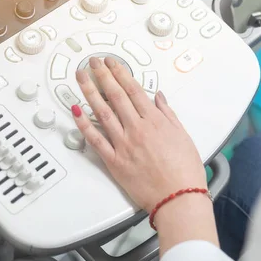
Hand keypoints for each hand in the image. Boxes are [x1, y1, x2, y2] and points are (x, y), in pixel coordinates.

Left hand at [72, 57, 206, 212]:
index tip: (112, 63)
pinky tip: (76, 111)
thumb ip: (168, 114)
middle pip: (116, 96)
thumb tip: (158, 97)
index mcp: (155, 121)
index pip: (133, 90)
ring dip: (89, 92)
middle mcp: (137, 129)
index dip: (120, 73)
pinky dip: (84, 124)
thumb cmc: (184, 170)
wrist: (178, 197)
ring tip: (81, 78)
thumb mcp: (183, 135)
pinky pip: (95, 139)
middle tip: (93, 63)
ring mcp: (123, 144)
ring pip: (102, 112)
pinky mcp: (114, 161)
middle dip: (103, 76)